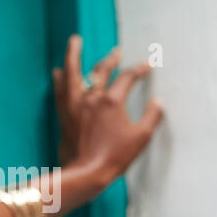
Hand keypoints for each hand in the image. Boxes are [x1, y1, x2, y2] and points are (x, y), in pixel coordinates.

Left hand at [51, 34, 164, 189]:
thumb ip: (152, 117)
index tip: (147, 65)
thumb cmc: (114, 158)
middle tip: (117, 52)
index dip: (139, 69)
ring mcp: (75, 105)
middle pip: (101, 70)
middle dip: (111, 59)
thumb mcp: (141, 138)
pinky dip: (60, 79)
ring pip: (73, 73)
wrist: (85, 174)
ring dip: (74, 55)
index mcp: (112, 101)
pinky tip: (58, 72)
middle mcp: (91, 97)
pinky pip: (60, 91)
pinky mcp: (64, 115)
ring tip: (74, 41)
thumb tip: (159, 102)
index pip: (128, 77)